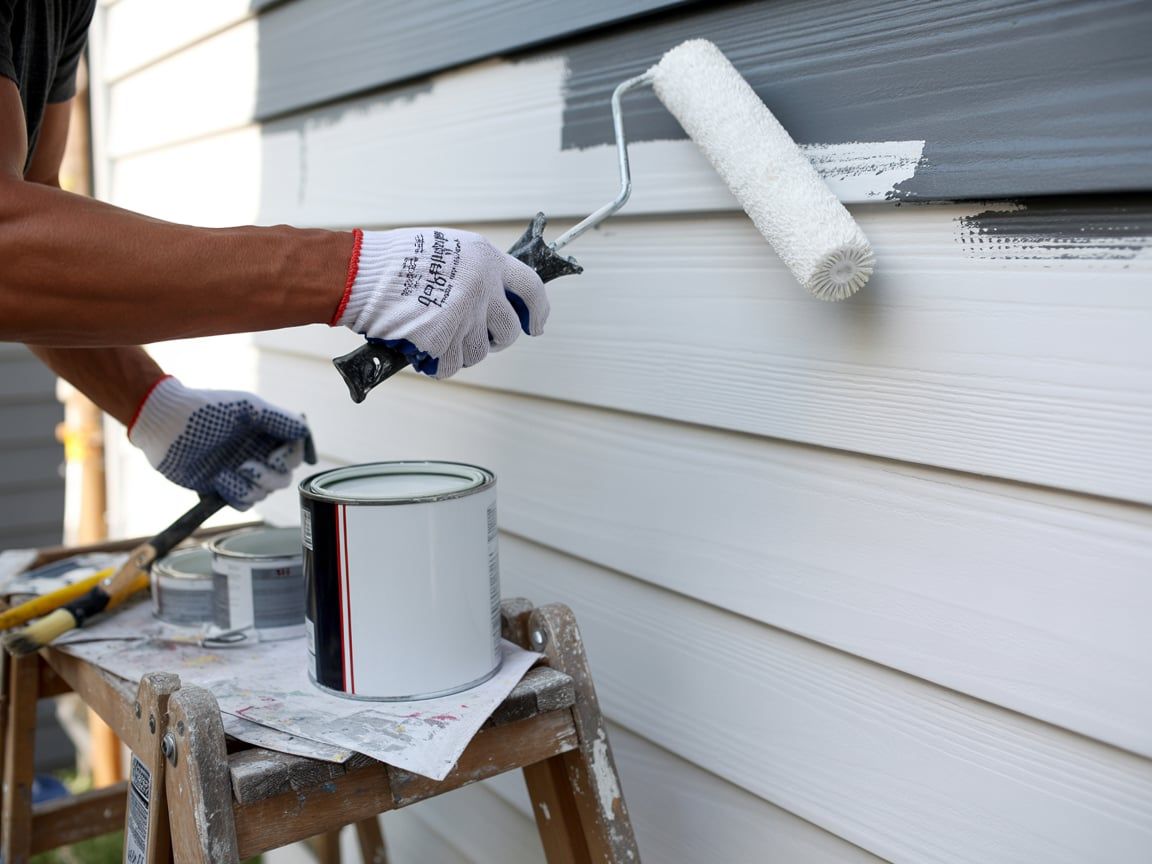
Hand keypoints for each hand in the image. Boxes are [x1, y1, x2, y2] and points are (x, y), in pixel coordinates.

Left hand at [128, 376, 315, 509]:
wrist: (165, 425)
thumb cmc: (205, 410)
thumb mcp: (248, 407)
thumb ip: (280, 419)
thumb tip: (305, 431)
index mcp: (265, 433)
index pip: (294, 452)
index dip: (290, 457)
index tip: (276, 455)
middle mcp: (256, 452)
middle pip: (283, 477)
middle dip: (269, 475)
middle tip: (247, 466)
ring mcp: (239, 471)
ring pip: (264, 492)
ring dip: (249, 485)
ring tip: (229, 472)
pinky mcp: (222, 487)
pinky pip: (243, 503)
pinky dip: (234, 494)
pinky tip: (219, 480)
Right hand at [331, 227, 548, 377]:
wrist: (363, 273)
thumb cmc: (397, 260)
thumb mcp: (449, 249)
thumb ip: (477, 270)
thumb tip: (495, 297)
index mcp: (487, 260)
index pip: (531, 288)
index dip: (538, 311)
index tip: (536, 325)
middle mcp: (482, 287)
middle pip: (508, 329)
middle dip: (496, 340)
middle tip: (479, 340)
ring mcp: (464, 314)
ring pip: (479, 352)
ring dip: (462, 352)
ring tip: (440, 340)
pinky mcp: (444, 338)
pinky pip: (452, 365)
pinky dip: (440, 365)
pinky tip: (426, 354)